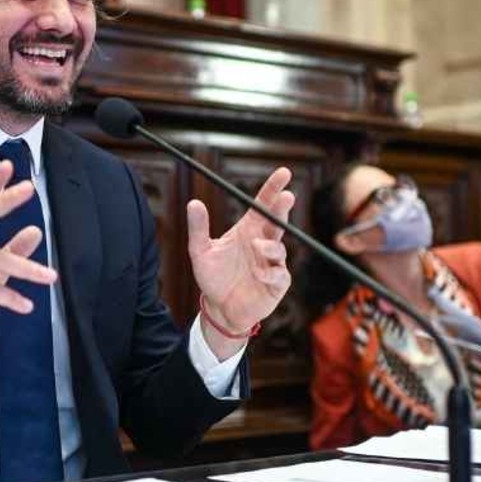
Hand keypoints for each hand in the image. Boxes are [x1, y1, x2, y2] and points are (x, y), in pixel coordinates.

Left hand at [188, 167, 295, 355]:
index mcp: (248, 230)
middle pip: (277, 222)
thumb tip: (193, 202)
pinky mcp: (277, 283)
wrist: (219, 308)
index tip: (284, 173)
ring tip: (256, 246)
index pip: (263, 205)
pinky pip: (280, 274)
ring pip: (280, 248)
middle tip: (286, 196)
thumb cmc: (213, 278)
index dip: (273, 189)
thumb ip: (198, 228)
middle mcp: (262, 243)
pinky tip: (259, 274)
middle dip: (282, 209)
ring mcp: (272, 263)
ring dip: (270, 245)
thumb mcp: (201, 251)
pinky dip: (270, 272)